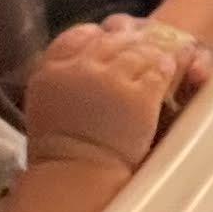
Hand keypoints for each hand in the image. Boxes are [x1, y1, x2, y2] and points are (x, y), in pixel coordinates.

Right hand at [19, 16, 196, 171]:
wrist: (75, 175)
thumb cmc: (58, 149)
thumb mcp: (43, 104)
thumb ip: (58, 77)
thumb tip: (75, 64)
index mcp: (52, 70)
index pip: (77, 36)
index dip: (96, 37)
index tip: (106, 39)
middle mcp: (80, 69)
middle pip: (111, 41)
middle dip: (127, 41)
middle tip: (141, 44)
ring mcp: (110, 81)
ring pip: (138, 51)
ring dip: (150, 52)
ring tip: (160, 55)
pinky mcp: (138, 96)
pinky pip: (157, 70)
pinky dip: (165, 67)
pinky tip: (169, 68)